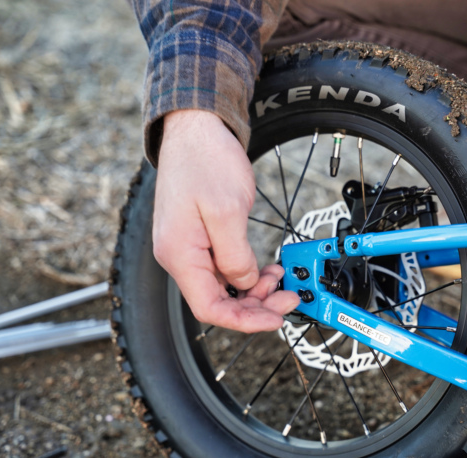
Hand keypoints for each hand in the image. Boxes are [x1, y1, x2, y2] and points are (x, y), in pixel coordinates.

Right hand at [153, 110, 299, 331]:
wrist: (195, 128)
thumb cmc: (206, 160)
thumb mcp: (227, 211)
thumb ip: (235, 256)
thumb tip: (245, 283)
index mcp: (179, 254)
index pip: (209, 308)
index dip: (245, 321)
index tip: (276, 319)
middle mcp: (178, 256)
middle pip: (218, 301)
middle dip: (255, 305)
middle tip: (288, 297)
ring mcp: (187, 247)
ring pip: (223, 287)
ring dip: (254, 289)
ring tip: (280, 278)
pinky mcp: (198, 238)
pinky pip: (223, 268)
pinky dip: (247, 272)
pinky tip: (266, 268)